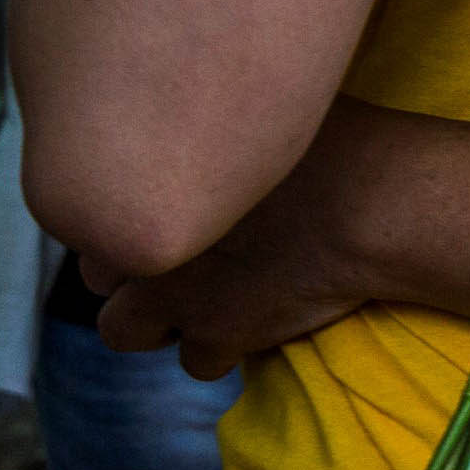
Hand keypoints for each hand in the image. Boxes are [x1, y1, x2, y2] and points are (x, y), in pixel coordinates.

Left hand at [93, 105, 395, 378]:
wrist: (375, 204)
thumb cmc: (335, 141)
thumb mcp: (264, 109)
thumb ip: (215, 125)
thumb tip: (210, 114)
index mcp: (145, 183)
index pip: (93, 213)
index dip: (130, 215)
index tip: (166, 211)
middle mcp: (144, 241)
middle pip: (97, 277)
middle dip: (133, 270)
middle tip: (183, 256)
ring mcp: (176, 295)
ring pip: (123, 330)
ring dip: (160, 319)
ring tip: (208, 296)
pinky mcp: (218, 335)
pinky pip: (196, 360)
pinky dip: (220, 348)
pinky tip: (254, 320)